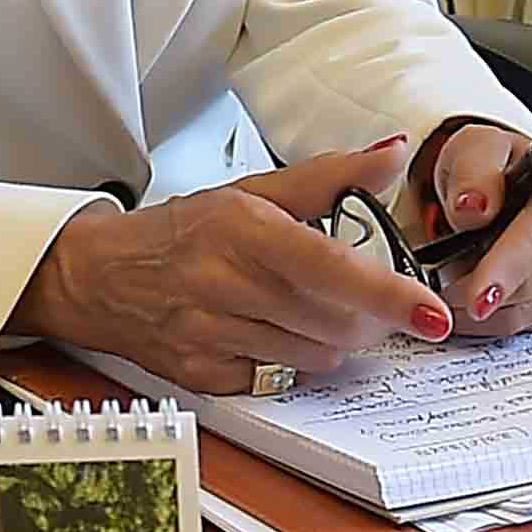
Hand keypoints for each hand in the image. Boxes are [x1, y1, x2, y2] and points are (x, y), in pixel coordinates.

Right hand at [15, 138, 459, 397]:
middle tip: (369, 302)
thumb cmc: (181, 232)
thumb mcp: (251, 192)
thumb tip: (393, 153)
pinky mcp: (203, 374)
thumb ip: (330, 177)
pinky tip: (272, 334)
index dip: (390, 295)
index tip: (434, 314)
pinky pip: (278, 378)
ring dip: (333, 340)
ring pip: (314, 356)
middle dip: (370, 318)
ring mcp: (211, 334)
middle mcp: (224, 284)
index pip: (331, 268)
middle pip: (334, 322)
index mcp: (243, 230)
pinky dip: (290, 360)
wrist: (97, 276)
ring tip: (311, 313)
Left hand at [398, 120, 531, 338]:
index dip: (505, 269)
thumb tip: (474, 207)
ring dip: (484, 310)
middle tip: (438, 295)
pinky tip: (468, 308)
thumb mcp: (471, 150)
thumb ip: (472, 173)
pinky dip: (494, 320)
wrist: (496, 186)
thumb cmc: (487, 168)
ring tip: (444, 295)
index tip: (475, 296)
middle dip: (484, 291)